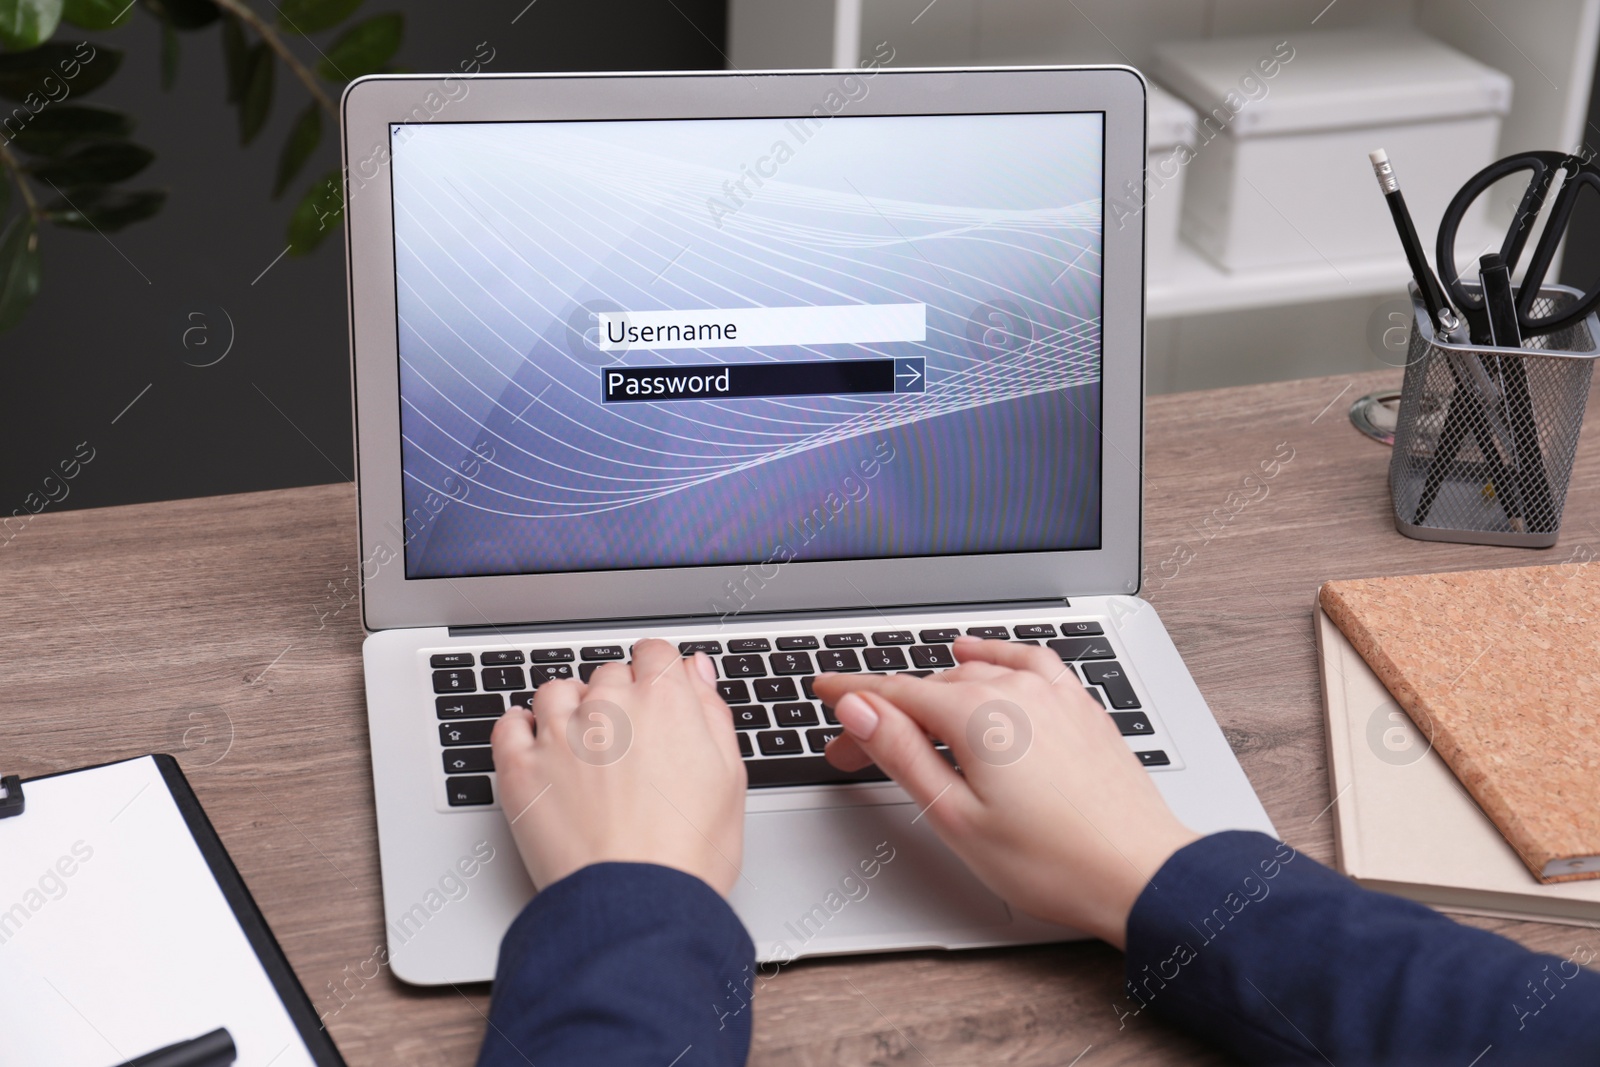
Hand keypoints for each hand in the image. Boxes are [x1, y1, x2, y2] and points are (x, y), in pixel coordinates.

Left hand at [490, 639, 747, 894]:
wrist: (636, 906)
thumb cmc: (688, 854)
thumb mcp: (730, 777)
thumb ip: (711, 711)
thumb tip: (695, 670)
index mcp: (664, 702)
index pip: (654, 654)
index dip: (658, 675)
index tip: (657, 695)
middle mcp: (609, 707)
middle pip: (608, 674)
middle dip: (619, 698)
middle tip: (630, 743)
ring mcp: (559, 735)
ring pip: (557, 691)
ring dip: (570, 708)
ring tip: (584, 746)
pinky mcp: (521, 769)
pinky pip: (509, 725)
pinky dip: (519, 728)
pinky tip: (535, 744)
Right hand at [814, 636, 1197, 947]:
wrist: (1140, 874)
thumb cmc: (1054, 862)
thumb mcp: (956, 816)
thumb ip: (903, 754)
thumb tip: (859, 709)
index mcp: (978, 716)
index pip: (895, 693)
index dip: (853, 694)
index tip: (824, 691)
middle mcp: (1016, 692)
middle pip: (931, 687)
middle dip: (888, 709)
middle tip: (857, 744)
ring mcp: (1053, 695)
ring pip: (976, 674)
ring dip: (935, 687)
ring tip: (908, 708)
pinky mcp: (1080, 707)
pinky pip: (1028, 662)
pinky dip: (995, 656)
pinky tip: (982, 658)